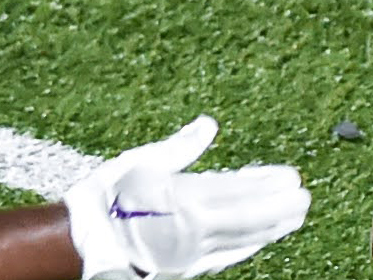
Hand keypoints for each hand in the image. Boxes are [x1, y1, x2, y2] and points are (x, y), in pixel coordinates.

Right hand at [62, 116, 308, 278]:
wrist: (86, 238)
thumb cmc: (106, 196)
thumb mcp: (139, 161)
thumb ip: (180, 146)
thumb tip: (208, 125)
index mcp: (183, 198)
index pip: (238, 190)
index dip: (267, 183)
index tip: (290, 176)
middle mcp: (195, 227)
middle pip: (250, 217)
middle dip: (280, 206)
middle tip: (303, 195)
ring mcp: (196, 249)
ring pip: (246, 238)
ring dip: (274, 226)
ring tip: (295, 216)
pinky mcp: (191, 263)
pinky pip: (233, 254)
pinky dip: (253, 243)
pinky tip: (264, 237)